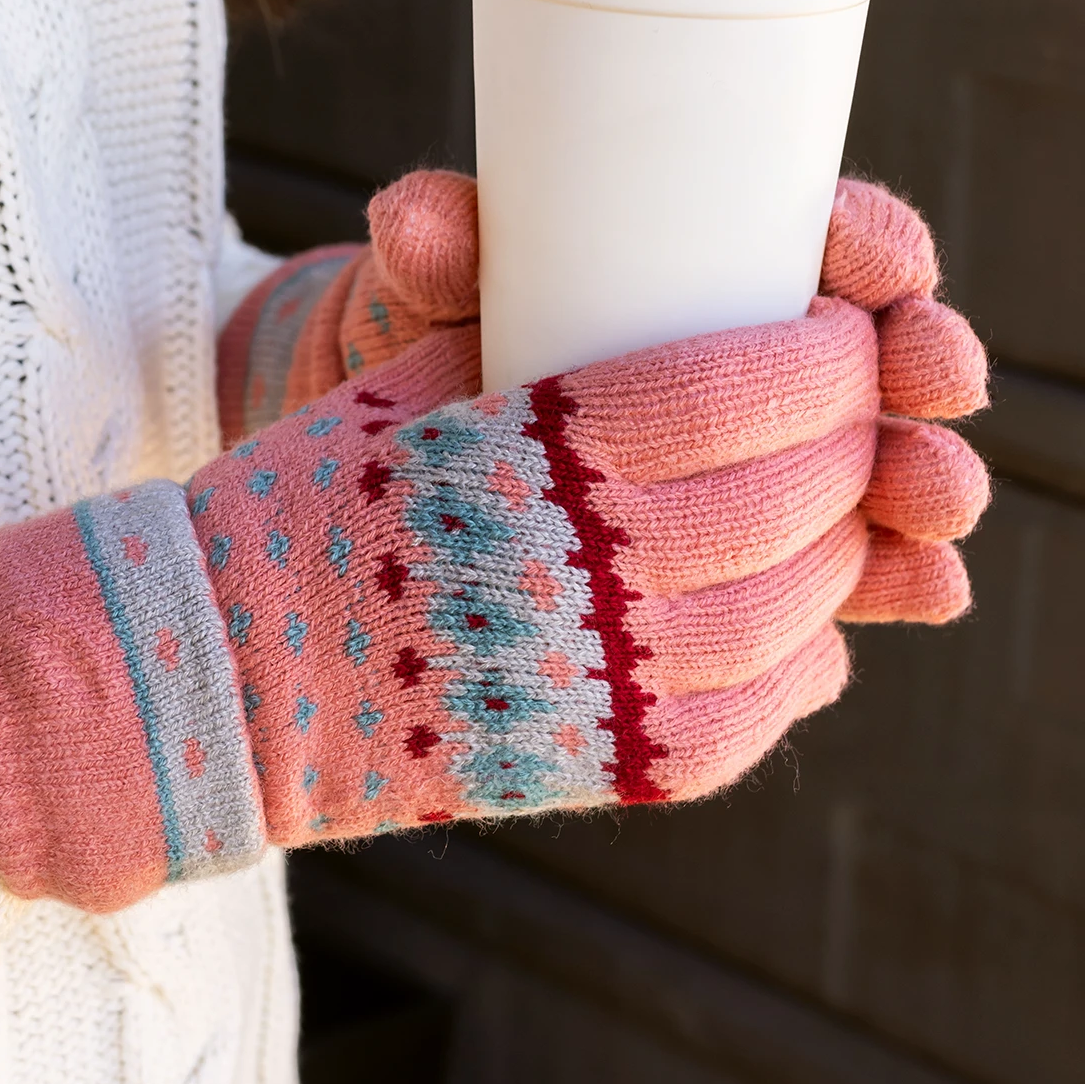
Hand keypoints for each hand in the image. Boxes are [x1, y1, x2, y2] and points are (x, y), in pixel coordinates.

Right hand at [187, 214, 985, 837]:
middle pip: (788, 493)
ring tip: (824, 498)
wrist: (235, 671)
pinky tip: (787, 604)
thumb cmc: (321, 497)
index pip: (737, 387)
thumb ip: (554, 338)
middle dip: (850, 434)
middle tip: (845, 403)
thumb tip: (692, 315)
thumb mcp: (420, 381)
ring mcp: (611, 686)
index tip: (834, 325)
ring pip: (795, 606)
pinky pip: (763, 706)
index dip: (822, 352)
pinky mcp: (623, 768)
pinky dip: (800, 648)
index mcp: (535, 452)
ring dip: (838, 541)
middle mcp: (586, 572)